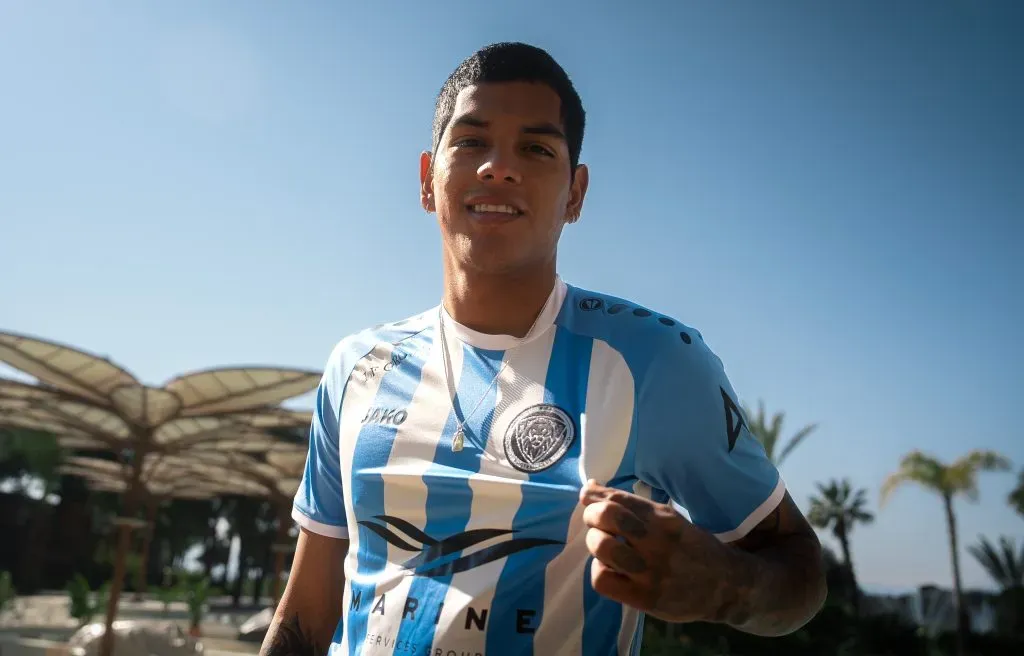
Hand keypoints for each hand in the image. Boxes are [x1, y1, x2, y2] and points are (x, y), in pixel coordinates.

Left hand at [579, 479, 744, 623]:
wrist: (727, 587)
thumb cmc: (694, 549)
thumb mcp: (672, 521)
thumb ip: (636, 509)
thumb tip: (592, 490)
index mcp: (664, 518)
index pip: (619, 499)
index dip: (595, 495)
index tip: (588, 495)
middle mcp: (657, 541)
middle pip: (606, 516)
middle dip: (592, 514)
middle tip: (595, 522)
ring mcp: (650, 571)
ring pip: (602, 547)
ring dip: (595, 542)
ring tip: (604, 546)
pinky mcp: (645, 598)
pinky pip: (603, 580)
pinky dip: (599, 570)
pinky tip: (610, 569)